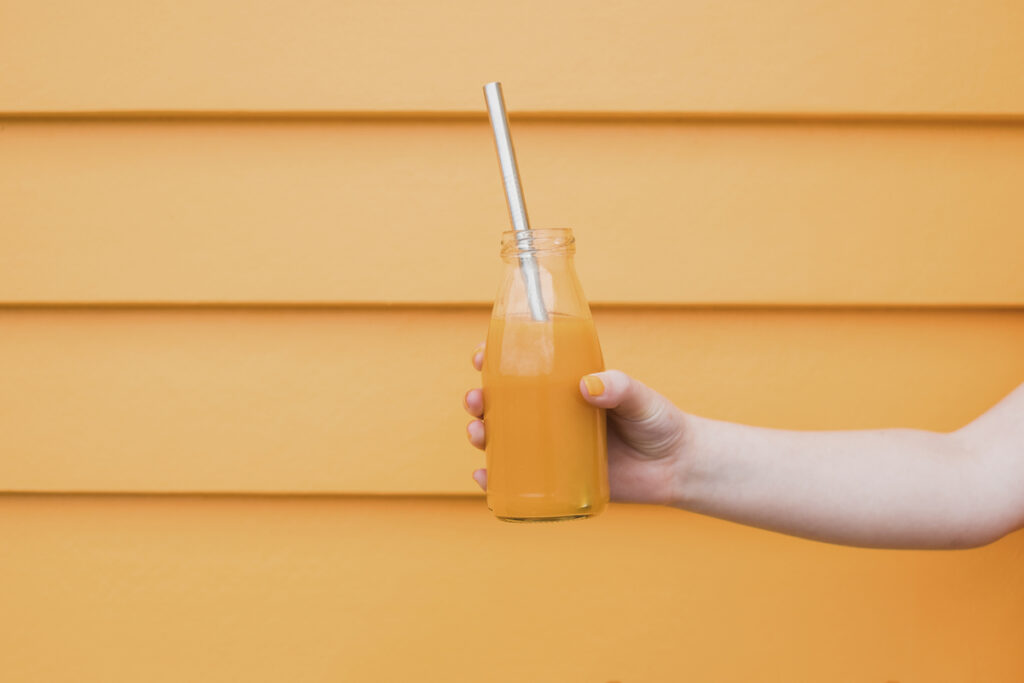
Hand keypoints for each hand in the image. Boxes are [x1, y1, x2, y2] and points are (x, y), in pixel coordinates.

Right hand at [463, 343, 688, 505]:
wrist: (677, 468)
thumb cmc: (659, 423)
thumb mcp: (641, 399)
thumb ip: (621, 388)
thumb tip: (589, 386)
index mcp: (565, 388)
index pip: (522, 369)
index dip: (494, 361)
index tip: (480, 355)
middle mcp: (552, 417)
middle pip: (501, 405)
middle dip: (478, 400)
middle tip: (475, 401)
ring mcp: (552, 449)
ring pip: (503, 440)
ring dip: (480, 435)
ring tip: (478, 435)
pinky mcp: (557, 481)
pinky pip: (517, 480)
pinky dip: (494, 480)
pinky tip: (482, 478)